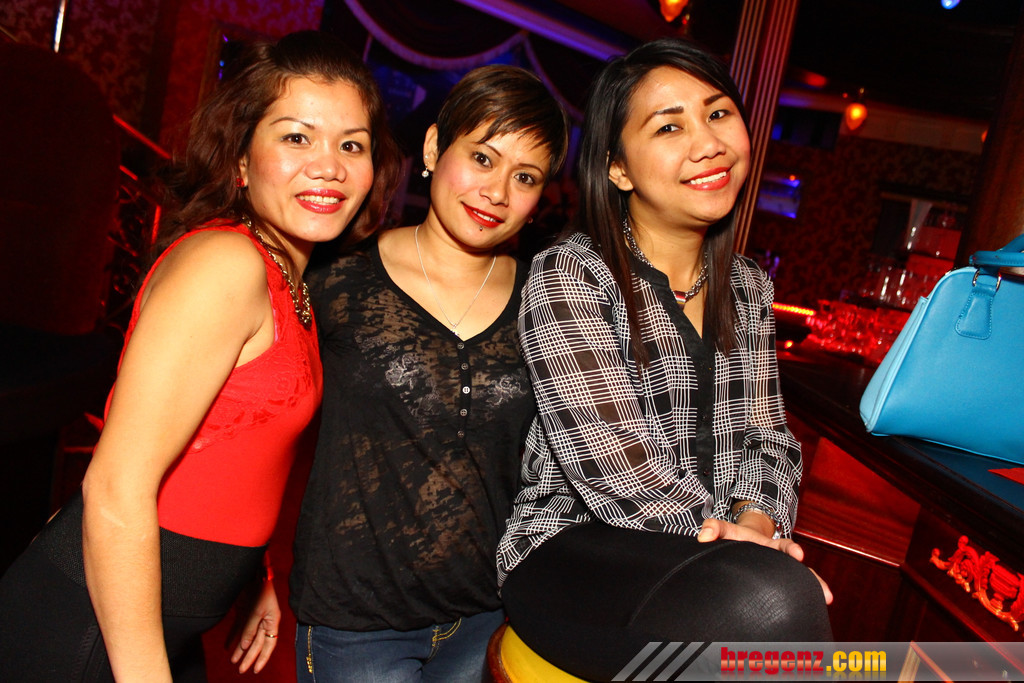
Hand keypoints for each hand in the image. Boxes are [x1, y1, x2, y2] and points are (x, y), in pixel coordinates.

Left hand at [230, 579, 280, 673]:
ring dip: (240, 649)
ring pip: (247, 638)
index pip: (269, 644)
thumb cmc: (260, 589)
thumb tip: (245, 646)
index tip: (255, 670)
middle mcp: (264, 621)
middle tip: (241, 670)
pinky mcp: (244, 612)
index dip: (263, 658)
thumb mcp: (256, 610)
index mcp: (272, 621)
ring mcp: (253, 617)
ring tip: (233, 661)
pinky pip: (238, 628)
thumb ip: (250, 628)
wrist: (253, 571)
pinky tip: (227, 647)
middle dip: (249, 657)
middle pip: (257, 643)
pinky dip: (233, 637)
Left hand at [698, 518, 832, 604]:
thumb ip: (713, 528)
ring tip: (825, 602)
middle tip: (823, 591)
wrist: (737, 547)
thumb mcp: (724, 529)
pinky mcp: (776, 589)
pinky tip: (808, 617)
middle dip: (812, 578)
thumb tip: (703, 538)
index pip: (783, 546)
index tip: (798, 554)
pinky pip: (791, 596)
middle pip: (801, 570)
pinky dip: (800, 604)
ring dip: (813, 592)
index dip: (791, 549)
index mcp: (769, 547)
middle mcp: (779, 562)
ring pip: (801, 584)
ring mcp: (780, 576)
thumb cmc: (733, 539)